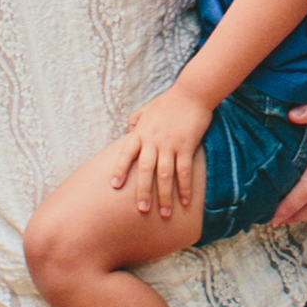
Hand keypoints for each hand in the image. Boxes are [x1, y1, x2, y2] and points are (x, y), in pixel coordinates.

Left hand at [116, 90, 211, 220]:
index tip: (114, 186)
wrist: (192, 92)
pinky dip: (184, 187)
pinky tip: (185, 201)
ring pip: (165, 174)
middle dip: (143, 191)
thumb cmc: (169, 101)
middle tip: (141, 209)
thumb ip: (135, 120)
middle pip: (145, 170)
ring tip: (165, 214)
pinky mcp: (186, 146)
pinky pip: (184, 170)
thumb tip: (129, 130)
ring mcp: (170, 144)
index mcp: (141, 132)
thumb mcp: (146, 108)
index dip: (120, 169)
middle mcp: (153, 140)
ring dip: (164, 195)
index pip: (126, 153)